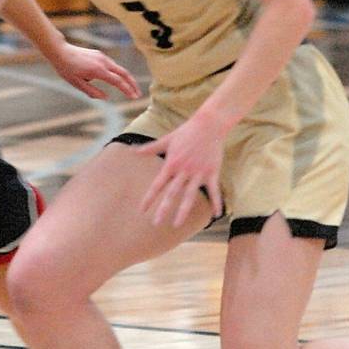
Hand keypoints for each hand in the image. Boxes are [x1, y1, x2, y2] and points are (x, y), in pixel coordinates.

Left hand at [51, 42, 140, 99]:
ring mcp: (102, 57)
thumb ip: (92, 92)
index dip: (127, 90)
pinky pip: (112, 65)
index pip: (117, 81)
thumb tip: (106, 98)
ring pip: (119, 68)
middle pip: (124, 73)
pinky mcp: (100, 54)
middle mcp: (103, 62)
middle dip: (132, 84)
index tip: (134, 97)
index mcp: (98, 70)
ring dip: (126, 79)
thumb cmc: (67, 69)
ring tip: (129, 89)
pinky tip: (117, 81)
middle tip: (138, 95)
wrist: (60, 51)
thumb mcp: (77, 84)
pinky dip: (118, 73)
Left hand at [137, 110, 224, 226]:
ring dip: (183, 211)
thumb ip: (150, 148)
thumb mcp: (166, 140)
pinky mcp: (212, 172)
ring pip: (190, 195)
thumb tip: (133, 151)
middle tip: (156, 223)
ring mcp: (198, 172)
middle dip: (163, 209)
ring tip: (177, 224)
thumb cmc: (186, 132)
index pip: (157, 184)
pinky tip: (216, 215)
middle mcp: (184, 170)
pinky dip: (216, 202)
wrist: (209, 124)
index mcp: (171, 164)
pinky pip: (214, 190)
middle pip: (172, 193)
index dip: (149, 198)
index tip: (142, 210)